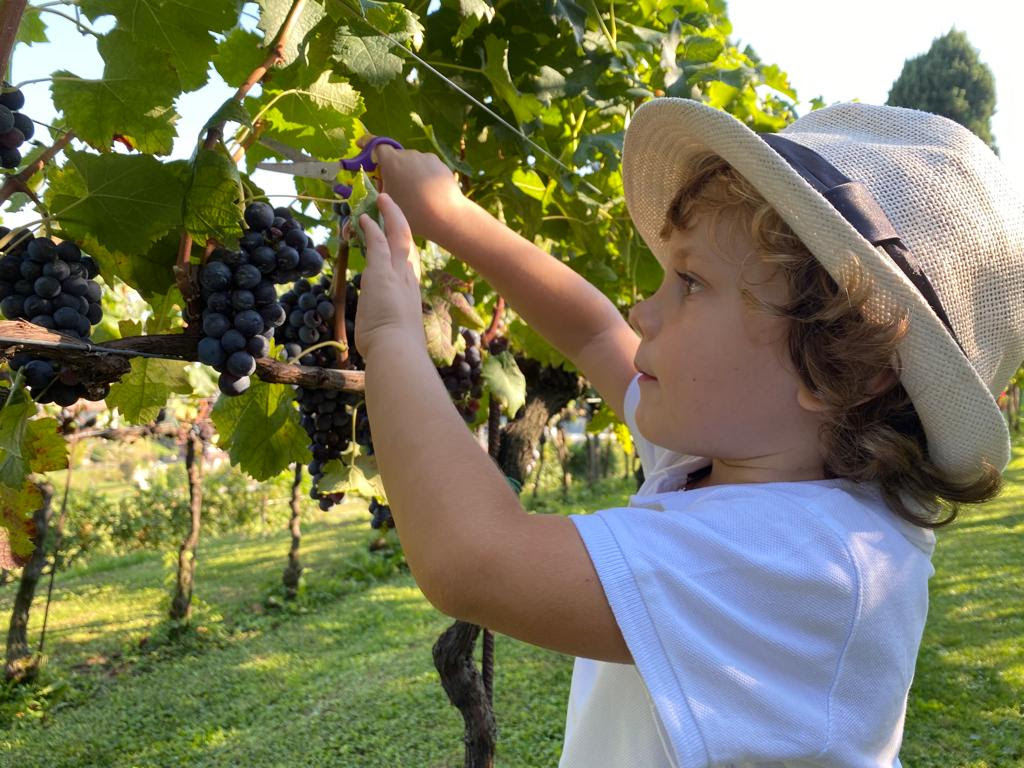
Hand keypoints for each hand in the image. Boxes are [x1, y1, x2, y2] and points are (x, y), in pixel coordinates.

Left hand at [354, 193, 423, 358]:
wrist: (399, 351)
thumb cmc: (396, 350)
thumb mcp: (392, 335)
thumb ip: (384, 329)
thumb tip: (375, 336)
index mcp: (410, 295)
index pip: (407, 266)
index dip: (401, 251)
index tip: (396, 241)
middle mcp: (408, 280)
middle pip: (407, 245)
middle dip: (399, 224)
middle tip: (391, 207)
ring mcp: (397, 274)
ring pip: (398, 236)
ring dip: (389, 216)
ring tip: (382, 200)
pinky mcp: (382, 272)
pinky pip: (378, 241)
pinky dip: (373, 227)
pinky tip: (364, 217)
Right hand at [359, 134, 468, 247]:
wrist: (446, 215)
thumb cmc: (412, 211)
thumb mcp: (387, 203)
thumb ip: (379, 188)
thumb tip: (380, 181)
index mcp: (391, 161)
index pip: (375, 145)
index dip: (367, 143)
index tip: (361, 144)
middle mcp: (408, 154)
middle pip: (395, 157)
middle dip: (392, 169)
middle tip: (394, 188)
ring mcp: (426, 157)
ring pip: (412, 163)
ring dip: (409, 173)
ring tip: (415, 195)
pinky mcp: (440, 164)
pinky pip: (426, 167)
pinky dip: (423, 176)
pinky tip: (428, 193)